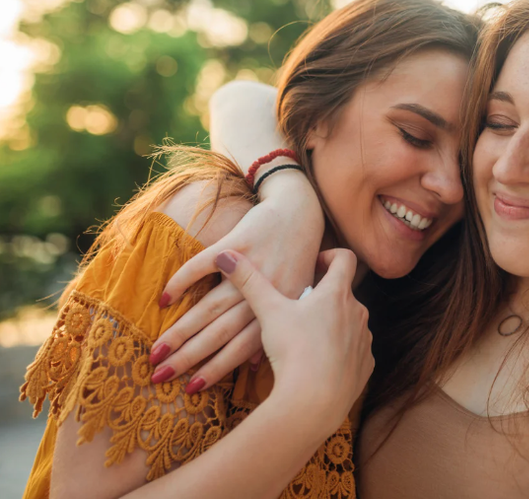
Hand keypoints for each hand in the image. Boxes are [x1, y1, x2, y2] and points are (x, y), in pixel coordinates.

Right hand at [150, 171, 323, 388]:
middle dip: (188, 357)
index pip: (242, 347)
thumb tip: (255, 364)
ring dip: (180, 331)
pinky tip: (163, 299)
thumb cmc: (297, 260)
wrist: (299, 213)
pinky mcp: (237, 242)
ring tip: (156, 351)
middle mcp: (266, 291)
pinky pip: (203, 266)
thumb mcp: (295, 297)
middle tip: (159, 376)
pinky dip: (183, 281)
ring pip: (209, 306)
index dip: (216, 369)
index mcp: (281, 309)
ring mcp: (251, 267)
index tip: (191, 389)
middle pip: (220, 332)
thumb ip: (276, 327)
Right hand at [217, 248, 373, 424]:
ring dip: (331, 324)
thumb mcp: (268, 312)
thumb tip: (224, 254)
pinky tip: (318, 363)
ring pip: (349, 322)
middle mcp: (358, 312)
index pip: (345, 258)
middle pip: (343, 293)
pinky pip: (354, 350)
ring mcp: (364, 340)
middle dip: (322, 297)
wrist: (314, 401)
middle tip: (297, 309)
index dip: (329, 256)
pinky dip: (339, 351)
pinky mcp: (366, 364)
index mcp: (338, 294)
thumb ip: (249, 281)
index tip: (313, 265)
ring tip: (304, 339)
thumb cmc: (293, 350)